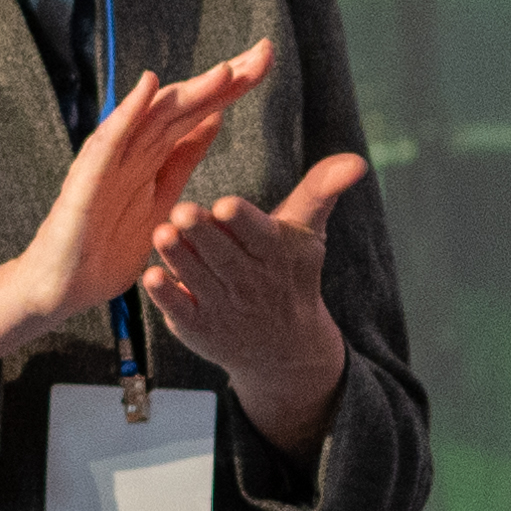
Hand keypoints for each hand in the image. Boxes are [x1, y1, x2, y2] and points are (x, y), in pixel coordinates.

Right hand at [0, 44, 268, 381]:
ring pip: (154, 116)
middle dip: (225, 78)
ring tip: (225, 70)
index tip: (268, 59)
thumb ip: (182, 157)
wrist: (63, 285)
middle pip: (184, 104)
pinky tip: (149, 86)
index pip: (200, 110)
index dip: (233, 85)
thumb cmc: (107, 245)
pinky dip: (128, 112)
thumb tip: (214, 119)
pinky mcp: (87, 181)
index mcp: (154, 153)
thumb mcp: (162, 199)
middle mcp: (133, 148)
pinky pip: (110, 141)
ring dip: (190, 91)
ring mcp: (109, 161)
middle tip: (265, 52)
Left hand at [143, 152, 371, 457]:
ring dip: (179, 258)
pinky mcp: (198, 327)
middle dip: (202, 234)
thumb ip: (322, 190)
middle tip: (182, 211)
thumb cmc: (290, 273)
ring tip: (162, 235)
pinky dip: (166, 295)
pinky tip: (152, 276)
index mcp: (275, 252)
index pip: (258, 233)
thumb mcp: (308, 232)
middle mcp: (250, 281)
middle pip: (223, 254)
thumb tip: (357, 160)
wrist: (286, 349)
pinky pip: (180, 310)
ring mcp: (223, 307)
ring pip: (197, 278)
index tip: (226, 206)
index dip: (242, 221)